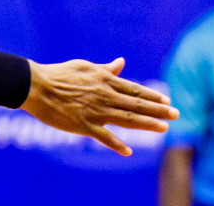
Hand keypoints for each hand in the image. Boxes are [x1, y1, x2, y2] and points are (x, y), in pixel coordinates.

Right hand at [21, 58, 177, 155]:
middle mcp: (105, 95)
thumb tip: (121, 62)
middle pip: (137, 104)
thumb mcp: (87, 67)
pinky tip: (129, 152)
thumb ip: (106, 69)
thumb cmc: (60, 74)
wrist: (37, 86)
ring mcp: (95, 111)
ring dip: (147, 124)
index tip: (168, 101)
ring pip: (127, 119)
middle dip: (159, 111)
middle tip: (176, 115)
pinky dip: (117, 145)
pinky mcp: (83, 125)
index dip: (153, 96)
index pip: (135, 90)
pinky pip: (103, 137)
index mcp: (106, 81)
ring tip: (164, 129)